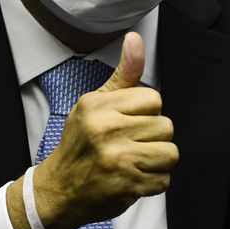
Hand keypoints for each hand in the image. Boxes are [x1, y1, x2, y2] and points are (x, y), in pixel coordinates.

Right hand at [6, 33, 177, 228]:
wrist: (59, 190)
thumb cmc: (81, 142)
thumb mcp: (95, 104)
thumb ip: (123, 74)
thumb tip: (135, 38)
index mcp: (98, 106)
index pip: (154, 98)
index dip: (146, 113)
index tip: (128, 123)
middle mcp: (106, 130)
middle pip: (166, 126)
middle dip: (153, 137)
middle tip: (130, 144)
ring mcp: (117, 159)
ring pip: (170, 153)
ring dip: (157, 161)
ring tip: (136, 161)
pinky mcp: (126, 186)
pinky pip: (164, 179)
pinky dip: (153, 182)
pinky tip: (133, 179)